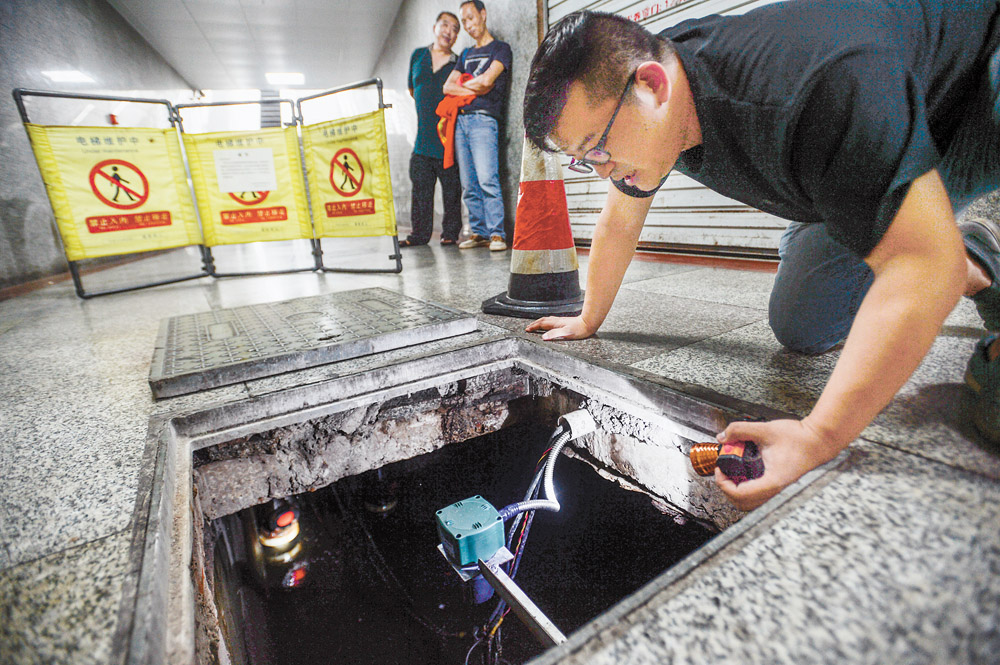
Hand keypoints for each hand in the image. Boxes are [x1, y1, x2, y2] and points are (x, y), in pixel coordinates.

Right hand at [524, 315, 594, 340]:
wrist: (588, 323)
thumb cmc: (579, 329)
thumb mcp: (566, 333)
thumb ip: (554, 334)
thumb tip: (543, 337)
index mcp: (556, 324)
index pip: (541, 324)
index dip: (533, 327)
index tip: (527, 330)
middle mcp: (557, 321)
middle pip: (543, 321)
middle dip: (534, 324)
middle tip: (528, 328)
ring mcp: (560, 321)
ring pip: (547, 320)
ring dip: (539, 322)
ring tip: (535, 325)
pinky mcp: (564, 322)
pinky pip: (551, 321)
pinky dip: (546, 322)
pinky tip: (549, 324)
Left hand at [714, 418, 841, 510]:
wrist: (820, 441)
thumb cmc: (799, 438)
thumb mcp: (765, 429)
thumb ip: (740, 430)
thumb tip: (723, 436)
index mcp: (772, 481)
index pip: (740, 494)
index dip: (723, 484)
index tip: (719, 469)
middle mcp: (776, 491)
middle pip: (743, 504)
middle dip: (728, 489)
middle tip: (723, 472)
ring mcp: (778, 492)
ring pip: (751, 503)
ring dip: (737, 490)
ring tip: (732, 473)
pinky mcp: (779, 487)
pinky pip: (759, 496)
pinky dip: (747, 488)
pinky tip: (745, 472)